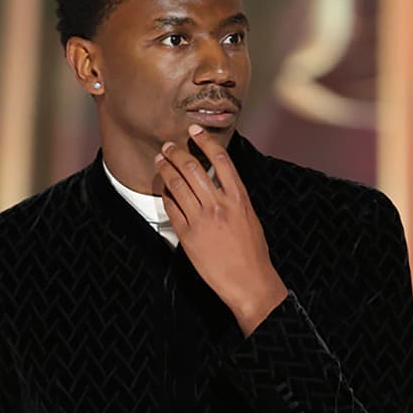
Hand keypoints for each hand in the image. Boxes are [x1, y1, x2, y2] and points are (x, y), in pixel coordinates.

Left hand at [156, 125, 287, 335]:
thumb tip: (218, 182)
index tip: (194, 131)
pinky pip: (171, 208)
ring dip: (165, 169)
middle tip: (168, 146)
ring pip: (177, 185)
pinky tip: (163, 189)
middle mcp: (219, 205)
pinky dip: (165, 195)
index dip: (205, 140)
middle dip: (176, 153)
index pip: (220, 159)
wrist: (248, 281)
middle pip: (192, 168)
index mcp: (239, 198)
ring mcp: (202, 220)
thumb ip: (233, 198)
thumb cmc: (252, 252)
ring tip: (160, 161)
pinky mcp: (188, 236)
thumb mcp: (249, 217)